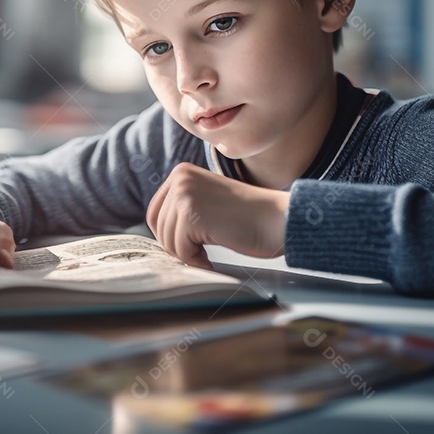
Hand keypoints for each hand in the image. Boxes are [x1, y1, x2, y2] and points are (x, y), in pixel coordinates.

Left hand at [146, 163, 289, 269]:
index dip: (168, 235)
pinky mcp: (192, 214)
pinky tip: (211, 258)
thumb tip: (158, 232)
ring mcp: (185, 195)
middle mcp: (180, 179)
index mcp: (182, 173)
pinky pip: (180, 250)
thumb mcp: (207, 200)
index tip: (188, 245)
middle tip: (201, 253)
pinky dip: (195, 261)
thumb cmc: (248, 217)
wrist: (278, 219)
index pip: (155, 212)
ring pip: (168, 240)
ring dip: (188, 255)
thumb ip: (183, 208)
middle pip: (159, 227)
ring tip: (209, 253)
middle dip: (178, 246)